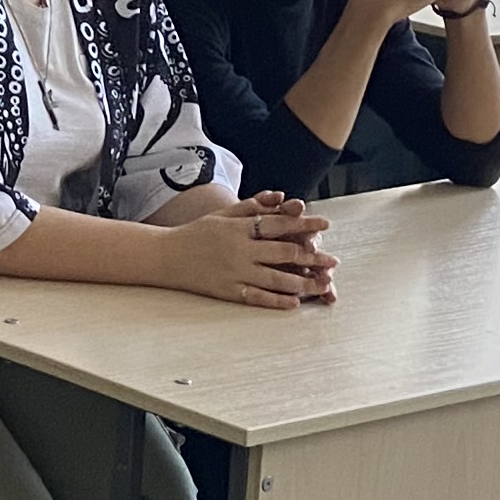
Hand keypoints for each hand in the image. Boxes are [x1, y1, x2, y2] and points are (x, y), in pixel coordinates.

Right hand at [165, 196, 336, 308]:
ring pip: (275, 278)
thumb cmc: (197, 232)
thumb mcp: (224, 214)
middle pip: (283, 253)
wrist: (166, 255)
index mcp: (240, 228)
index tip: (324, 226)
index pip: (279, 224)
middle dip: (312, 257)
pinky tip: (294, 303)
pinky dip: (276, 300)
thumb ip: (253, 205)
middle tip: (333, 262)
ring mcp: (235, 271)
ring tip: (323, 285)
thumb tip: (280, 196)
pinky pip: (256, 297)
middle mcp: (240, 249)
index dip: (304, 225)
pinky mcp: (228, 290)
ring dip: (302, 282)